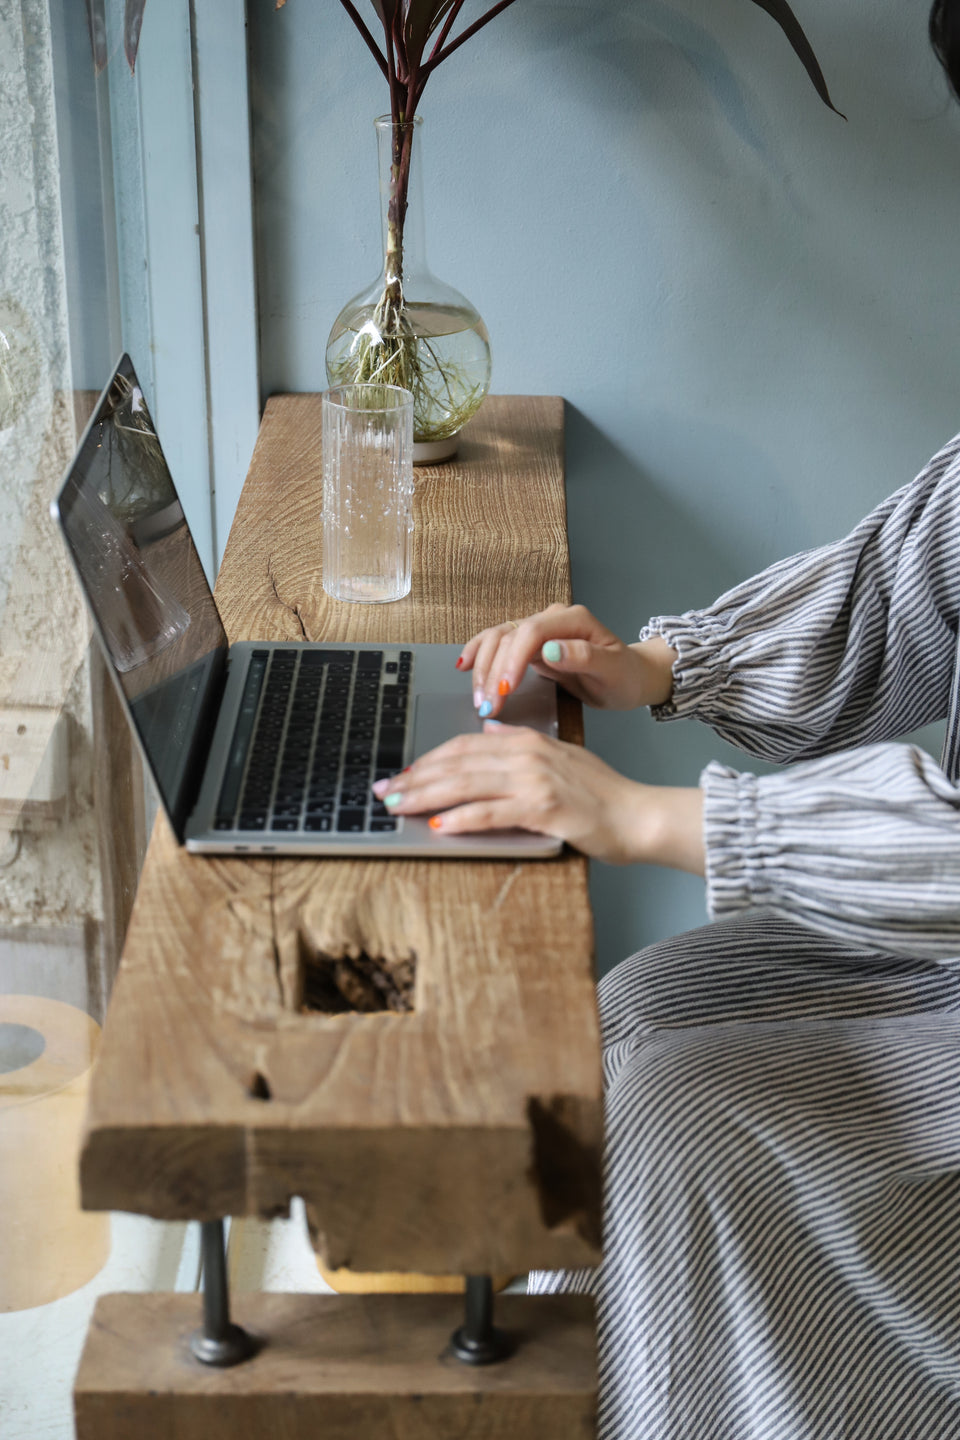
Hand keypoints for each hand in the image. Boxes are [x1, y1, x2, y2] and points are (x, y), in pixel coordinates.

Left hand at [372, 721, 704, 871]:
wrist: (639, 815)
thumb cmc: (603, 795)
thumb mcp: (561, 757)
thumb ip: (523, 744)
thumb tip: (492, 729)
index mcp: (528, 740)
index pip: (465, 745)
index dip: (428, 759)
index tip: (401, 774)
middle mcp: (527, 754)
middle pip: (457, 762)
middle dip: (415, 777)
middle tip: (384, 792)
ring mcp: (534, 780)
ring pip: (466, 784)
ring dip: (426, 795)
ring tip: (398, 807)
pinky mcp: (542, 808)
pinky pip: (491, 812)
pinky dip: (461, 818)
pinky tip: (439, 825)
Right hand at [457, 604, 676, 718]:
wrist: (628, 678)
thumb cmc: (624, 675)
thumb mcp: (612, 670)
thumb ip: (584, 657)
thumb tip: (551, 649)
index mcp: (572, 619)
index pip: (532, 631)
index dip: (514, 659)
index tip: (506, 690)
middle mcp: (551, 619)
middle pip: (509, 636)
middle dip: (494, 672)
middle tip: (488, 706)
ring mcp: (538, 630)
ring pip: (497, 640)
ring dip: (483, 669)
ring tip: (479, 699)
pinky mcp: (528, 645)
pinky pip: (497, 645)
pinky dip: (478, 654)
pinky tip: (463, 666)